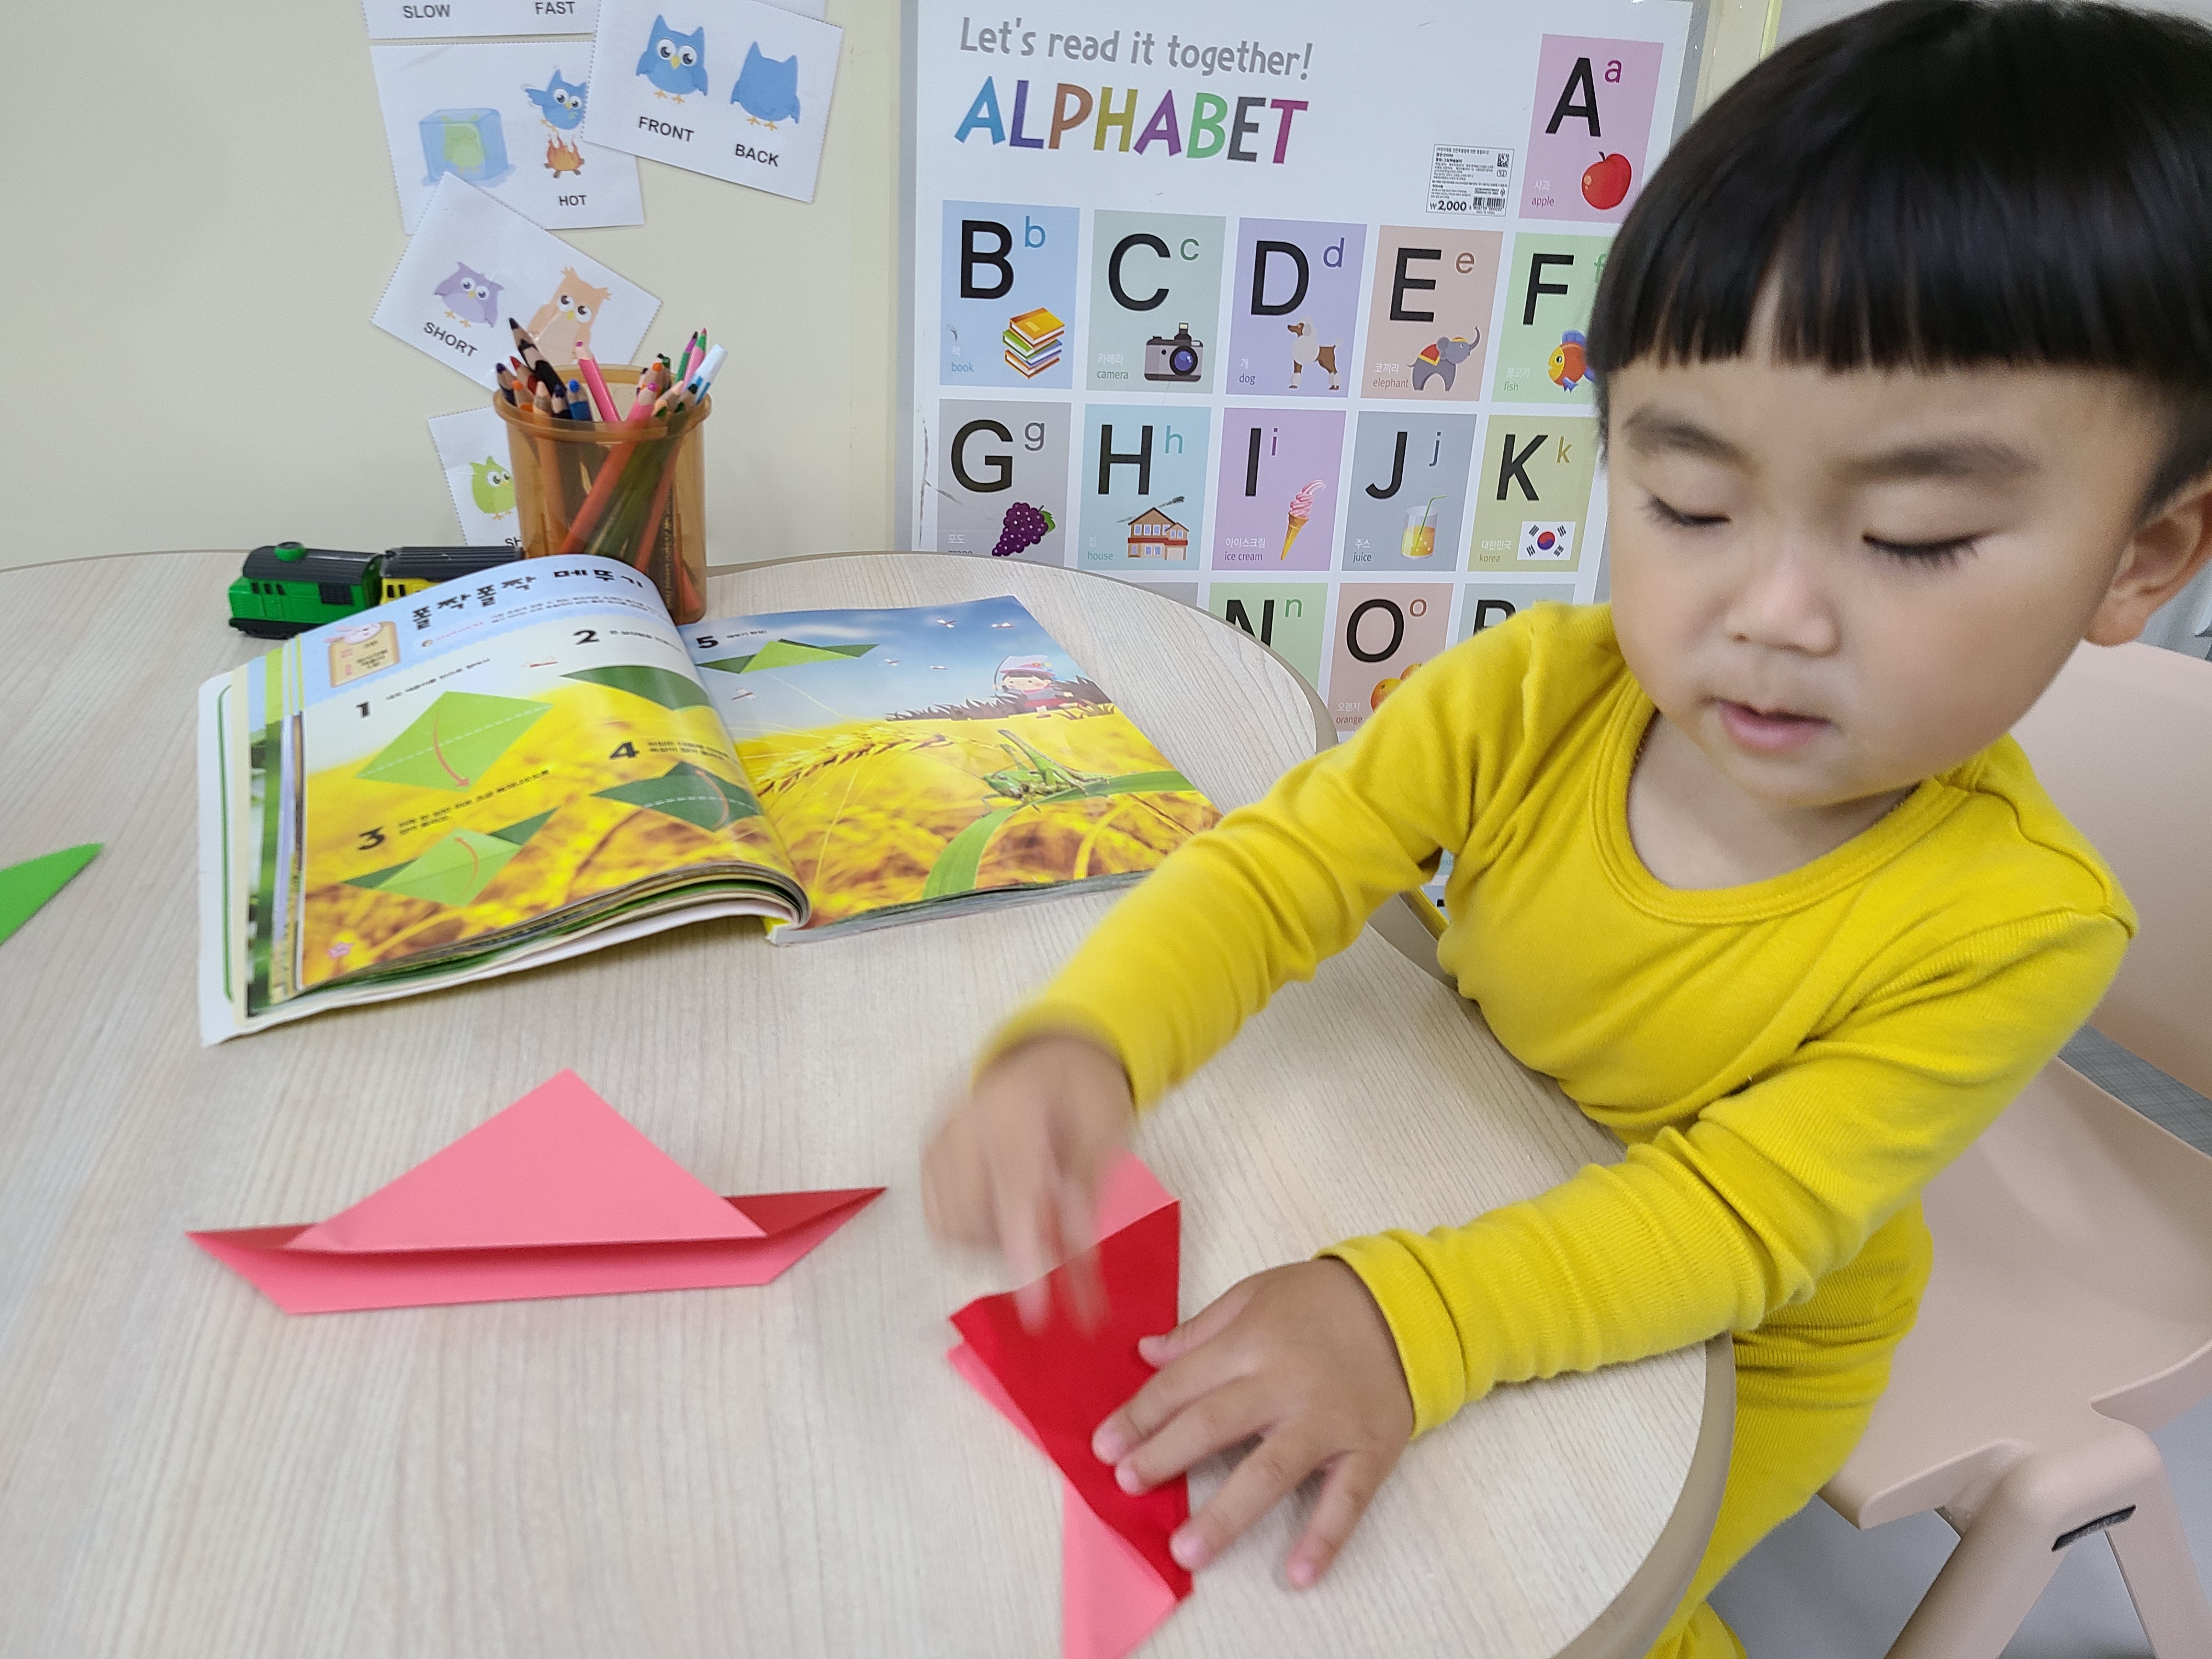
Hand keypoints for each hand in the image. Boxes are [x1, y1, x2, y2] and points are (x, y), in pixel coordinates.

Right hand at [921, 1033, 1134, 1329]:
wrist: (1051, 1049)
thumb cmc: (1085, 1089)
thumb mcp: (1108, 1130)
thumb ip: (1088, 1191)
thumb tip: (1076, 1254)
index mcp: (1013, 1109)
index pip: (1012, 1195)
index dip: (1025, 1256)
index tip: (1037, 1312)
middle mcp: (962, 1123)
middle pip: (973, 1220)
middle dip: (1018, 1248)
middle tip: (1064, 1244)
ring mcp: (939, 1139)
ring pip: (953, 1228)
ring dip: (998, 1244)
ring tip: (1039, 1219)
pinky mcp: (930, 1156)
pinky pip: (941, 1219)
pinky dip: (975, 1233)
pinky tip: (1008, 1215)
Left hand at [1091, 1260, 1413, 1588]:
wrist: (1409, 1305)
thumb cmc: (1322, 1298)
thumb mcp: (1255, 1294)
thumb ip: (1200, 1330)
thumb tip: (1146, 1353)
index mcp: (1252, 1342)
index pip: (1182, 1384)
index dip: (1139, 1416)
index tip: (1105, 1446)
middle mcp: (1285, 1384)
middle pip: (1213, 1425)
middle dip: (1164, 1458)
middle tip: (1126, 1484)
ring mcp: (1328, 1422)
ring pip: (1270, 1472)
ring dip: (1225, 1515)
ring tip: (1186, 1551)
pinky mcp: (1369, 1450)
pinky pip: (1345, 1500)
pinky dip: (1324, 1538)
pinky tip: (1298, 1572)